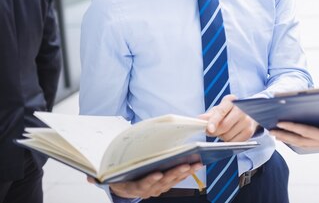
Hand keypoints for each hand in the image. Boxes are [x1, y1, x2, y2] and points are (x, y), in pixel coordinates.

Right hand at [87, 162, 202, 197]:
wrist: (124, 185)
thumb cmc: (118, 176)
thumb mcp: (106, 177)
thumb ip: (97, 178)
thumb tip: (88, 177)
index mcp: (133, 187)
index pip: (142, 185)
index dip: (150, 180)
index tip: (158, 174)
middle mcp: (147, 190)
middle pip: (162, 182)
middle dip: (174, 174)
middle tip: (185, 165)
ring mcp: (157, 188)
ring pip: (172, 181)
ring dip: (184, 173)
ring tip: (195, 163)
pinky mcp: (165, 184)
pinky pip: (177, 179)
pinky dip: (187, 172)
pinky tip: (196, 164)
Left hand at [200, 94, 257, 141]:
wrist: (247, 114)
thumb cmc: (228, 112)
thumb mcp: (218, 110)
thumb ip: (209, 115)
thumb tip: (199, 119)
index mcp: (231, 101)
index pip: (221, 112)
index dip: (214, 121)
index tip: (209, 129)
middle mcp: (241, 109)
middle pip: (224, 126)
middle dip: (215, 132)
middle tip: (211, 131)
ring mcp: (247, 120)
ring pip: (228, 136)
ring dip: (222, 136)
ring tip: (224, 130)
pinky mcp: (249, 131)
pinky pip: (234, 142)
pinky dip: (229, 141)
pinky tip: (231, 134)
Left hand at [271, 115, 318, 161]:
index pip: (309, 132)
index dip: (294, 127)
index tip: (282, 123)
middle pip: (300, 139)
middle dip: (285, 135)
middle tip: (270, 130)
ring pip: (302, 142)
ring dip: (288, 138)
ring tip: (275, 133)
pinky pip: (308, 142)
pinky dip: (297, 140)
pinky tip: (292, 137)